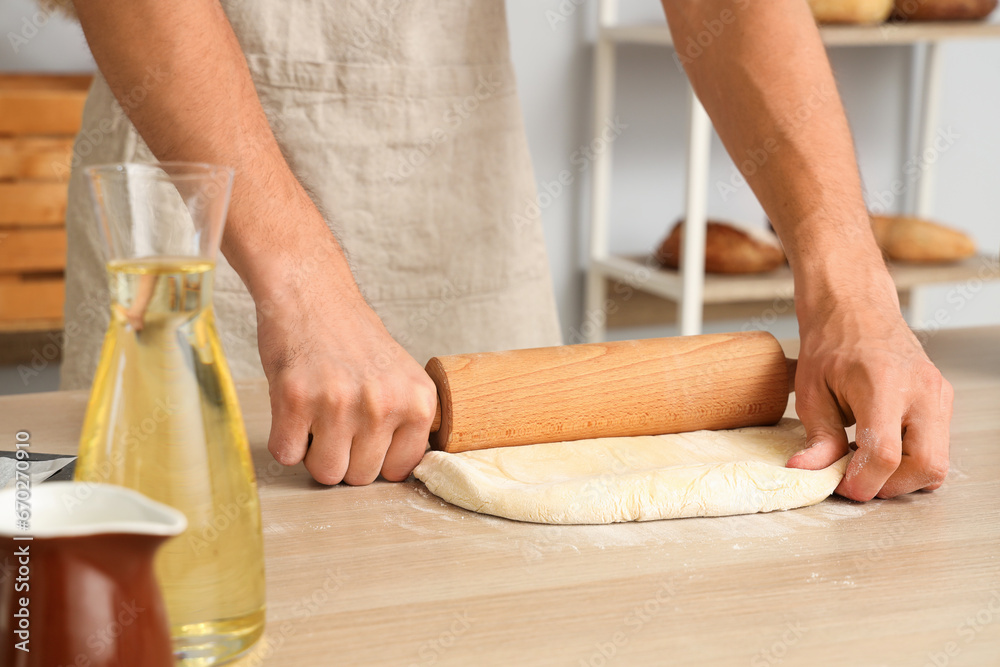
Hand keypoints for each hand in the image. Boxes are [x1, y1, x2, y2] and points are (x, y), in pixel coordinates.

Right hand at [254, 242, 437, 485]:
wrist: (311, 294)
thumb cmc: (352, 337)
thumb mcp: (401, 375)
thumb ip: (406, 421)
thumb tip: (400, 471)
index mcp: (418, 400)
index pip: (400, 470)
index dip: (377, 460)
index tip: (365, 440)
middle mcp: (383, 404)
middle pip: (360, 477)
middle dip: (344, 457)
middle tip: (336, 420)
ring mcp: (339, 404)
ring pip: (325, 473)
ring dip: (314, 452)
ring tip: (316, 416)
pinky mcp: (295, 400)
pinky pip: (287, 454)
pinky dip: (285, 439)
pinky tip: (295, 409)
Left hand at [786, 270, 953, 500]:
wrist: (857, 309)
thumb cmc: (832, 343)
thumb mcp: (812, 391)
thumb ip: (818, 436)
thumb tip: (808, 471)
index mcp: (883, 384)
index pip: (885, 453)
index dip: (862, 481)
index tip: (840, 485)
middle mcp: (921, 390)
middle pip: (926, 466)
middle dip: (889, 487)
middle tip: (855, 479)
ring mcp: (938, 395)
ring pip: (937, 463)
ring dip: (901, 477)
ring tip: (864, 459)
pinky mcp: (943, 401)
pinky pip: (937, 448)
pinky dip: (910, 460)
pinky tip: (879, 446)